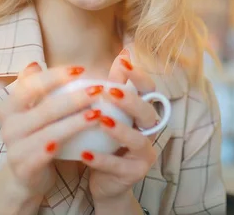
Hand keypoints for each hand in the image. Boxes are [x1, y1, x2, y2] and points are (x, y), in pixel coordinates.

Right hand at [0, 63, 102, 198]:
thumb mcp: (34, 112)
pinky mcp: (24, 168)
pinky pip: (46, 155)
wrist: (25, 177)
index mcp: (9, 107)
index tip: (82, 69)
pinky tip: (84, 142)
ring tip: (99, 113)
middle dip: (75, 97)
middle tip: (99, 89)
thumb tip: (34, 64)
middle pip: (46, 108)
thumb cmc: (37, 136)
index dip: (56, 75)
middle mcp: (9, 126)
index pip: (33, 84)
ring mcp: (15, 148)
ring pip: (50, 132)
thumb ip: (35, 88)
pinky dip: (65, 146)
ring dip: (76, 122)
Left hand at [85, 50, 160, 202]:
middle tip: (111, 91)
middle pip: (148, 113)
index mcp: (143, 113)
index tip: (122, 61)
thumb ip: (115, 84)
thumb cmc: (106, 141)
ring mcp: (144, 154)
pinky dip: (102, 159)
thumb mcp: (110, 111)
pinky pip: (119, 166)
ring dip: (120, 129)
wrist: (105, 181)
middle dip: (130, 101)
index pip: (149, 90)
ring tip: (100, 120)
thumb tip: (123, 52)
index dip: (139, 76)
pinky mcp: (134, 174)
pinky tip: (83, 154)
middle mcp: (149, 131)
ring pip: (138, 140)